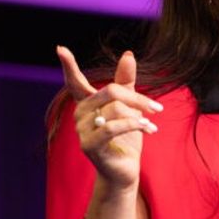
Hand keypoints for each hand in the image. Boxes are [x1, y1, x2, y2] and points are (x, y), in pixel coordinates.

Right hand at [57, 46, 161, 189]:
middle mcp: (80, 114)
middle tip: (157, 108)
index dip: (68, 65)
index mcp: (88, 102)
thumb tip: (127, 54)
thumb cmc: (126, 137)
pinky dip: (133, 125)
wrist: (125, 169)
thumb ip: (127, 82)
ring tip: (152, 126)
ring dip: (139, 116)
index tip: (60, 48)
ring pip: (114, 109)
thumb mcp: (130, 106)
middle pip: (110, 91)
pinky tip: (149, 129)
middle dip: (137, 99)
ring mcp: (82, 130)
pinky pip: (112, 127)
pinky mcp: (89, 145)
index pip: (75, 82)